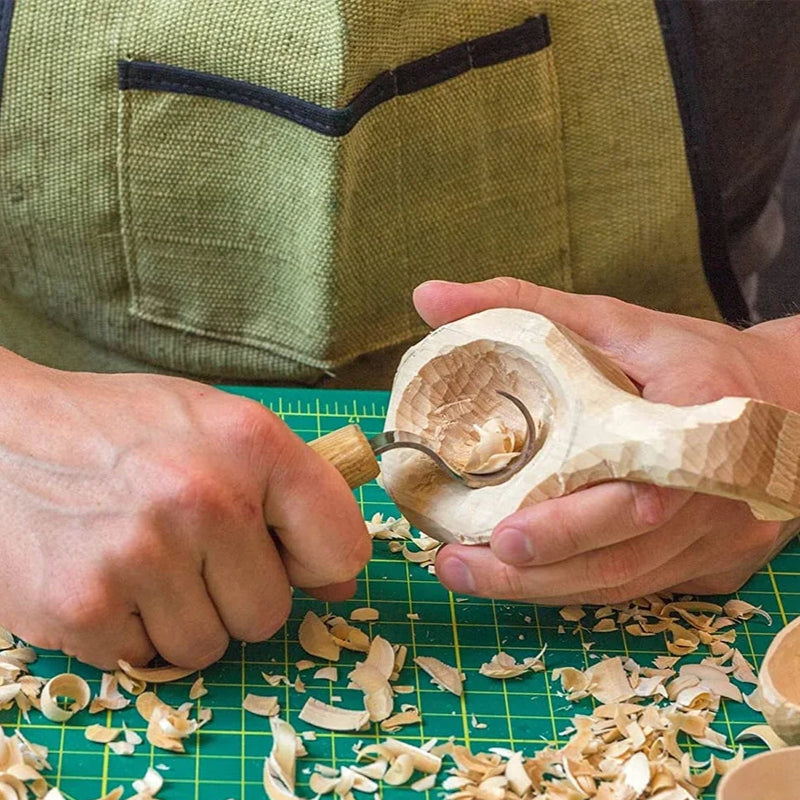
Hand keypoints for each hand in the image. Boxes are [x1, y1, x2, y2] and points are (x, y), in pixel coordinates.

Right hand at [0, 351, 369, 668]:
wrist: (2, 430)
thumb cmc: (121, 429)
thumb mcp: (217, 426)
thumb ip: (291, 492)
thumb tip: (339, 582)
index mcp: (253, 443)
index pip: (341, 545)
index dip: (317, 562)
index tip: (290, 557)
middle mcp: (205, 499)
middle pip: (270, 613)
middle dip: (235, 593)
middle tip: (188, 548)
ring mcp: (143, 556)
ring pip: (208, 647)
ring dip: (180, 616)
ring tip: (142, 556)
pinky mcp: (84, 607)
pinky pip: (144, 659)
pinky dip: (128, 629)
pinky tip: (105, 573)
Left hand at [413, 278, 799, 604]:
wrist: (789, 396)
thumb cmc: (688, 357)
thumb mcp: (610, 320)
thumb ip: (522, 306)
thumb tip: (427, 299)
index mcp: (695, 418)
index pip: (639, 487)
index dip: (573, 523)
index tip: (504, 535)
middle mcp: (718, 491)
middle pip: (622, 553)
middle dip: (535, 571)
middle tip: (458, 565)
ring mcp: (722, 538)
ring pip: (628, 583)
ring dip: (546, 590)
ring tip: (471, 576)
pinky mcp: (717, 565)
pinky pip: (644, 589)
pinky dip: (581, 587)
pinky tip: (528, 581)